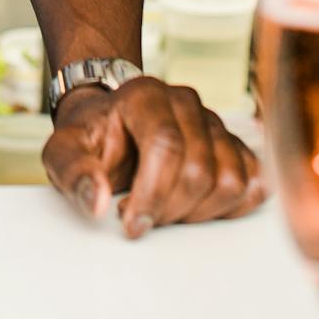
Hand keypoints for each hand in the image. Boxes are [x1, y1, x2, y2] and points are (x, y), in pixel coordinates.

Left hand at [44, 76, 267, 235]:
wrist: (113, 126)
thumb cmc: (91, 139)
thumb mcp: (63, 151)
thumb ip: (73, 172)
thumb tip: (97, 203)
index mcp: (144, 95)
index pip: (166, 145)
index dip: (153, 194)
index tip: (132, 224)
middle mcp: (186, 102)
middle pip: (199, 170)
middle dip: (170, 209)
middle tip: (142, 217)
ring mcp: (215, 123)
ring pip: (232, 181)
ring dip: (200, 212)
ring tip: (165, 210)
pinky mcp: (235, 146)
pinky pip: (255, 183)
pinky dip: (231, 207)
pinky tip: (197, 209)